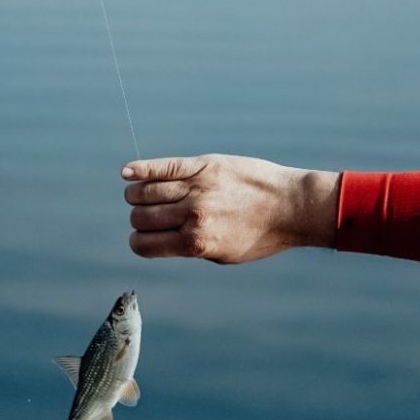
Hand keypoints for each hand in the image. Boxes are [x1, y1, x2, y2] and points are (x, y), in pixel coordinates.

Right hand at [122, 154, 338, 262]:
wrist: (291, 207)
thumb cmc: (259, 236)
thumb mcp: (222, 255)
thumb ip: (189, 247)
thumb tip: (159, 236)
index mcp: (195, 243)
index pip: (142, 243)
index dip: (139, 241)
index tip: (147, 237)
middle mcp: (193, 215)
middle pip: (139, 216)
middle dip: (138, 219)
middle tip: (153, 217)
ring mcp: (197, 187)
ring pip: (144, 191)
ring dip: (136, 195)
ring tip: (146, 195)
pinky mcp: (204, 165)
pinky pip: (162, 166)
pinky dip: (139, 169)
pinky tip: (128, 173)